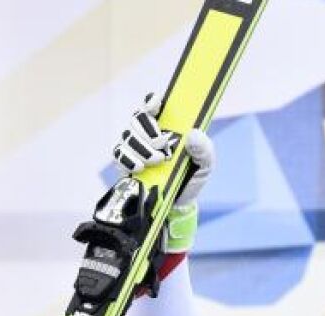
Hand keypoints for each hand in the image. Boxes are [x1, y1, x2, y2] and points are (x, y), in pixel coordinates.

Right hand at [112, 93, 216, 252]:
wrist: (179, 203)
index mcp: (168, 126)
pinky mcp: (125, 163)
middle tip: (163, 145)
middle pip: (137, 119)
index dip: (152, 101)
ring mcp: (135, 147)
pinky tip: (140, 168)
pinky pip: (119, 155)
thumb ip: (204, 149)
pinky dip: (128, 160)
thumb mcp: (205, 164)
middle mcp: (148, 133)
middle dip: (149, 131)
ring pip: (128, 136)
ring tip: (157, 161)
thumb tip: (194, 135)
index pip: (154, 105)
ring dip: (142, 148)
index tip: (155, 105)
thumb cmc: (192, 177)